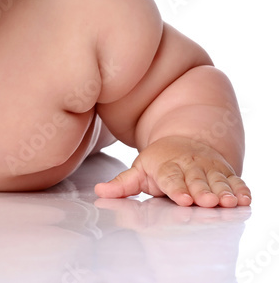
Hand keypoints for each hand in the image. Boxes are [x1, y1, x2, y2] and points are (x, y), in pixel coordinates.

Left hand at [94, 136, 250, 207]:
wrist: (185, 143)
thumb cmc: (160, 164)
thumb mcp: (140, 170)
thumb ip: (123, 184)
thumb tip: (100, 191)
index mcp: (166, 167)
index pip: (171, 178)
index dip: (176, 188)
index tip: (182, 198)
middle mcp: (190, 167)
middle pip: (196, 180)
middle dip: (201, 191)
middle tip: (206, 201)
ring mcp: (209, 169)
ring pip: (217, 181)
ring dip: (223, 191)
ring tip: (227, 202)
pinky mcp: (225, 172)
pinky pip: (235, 181)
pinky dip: (241, 189)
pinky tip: (244, 199)